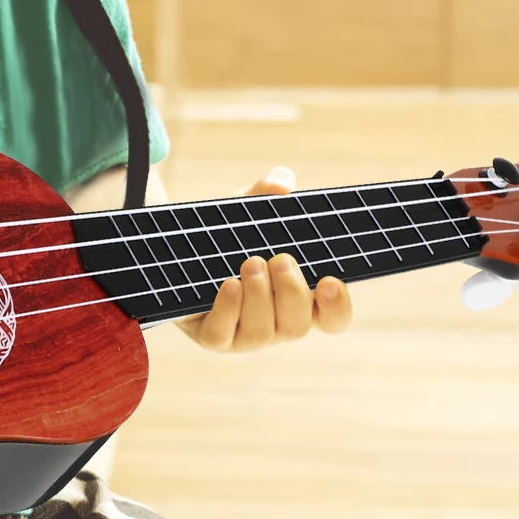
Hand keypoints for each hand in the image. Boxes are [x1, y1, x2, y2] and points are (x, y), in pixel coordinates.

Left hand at [176, 166, 352, 351]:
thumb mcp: (246, 211)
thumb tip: (281, 182)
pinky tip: (228, 283)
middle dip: (292, 292)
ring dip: (259, 297)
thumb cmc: (229, 235)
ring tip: (251, 262)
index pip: (332, 318)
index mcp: (299, 298)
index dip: (337, 306)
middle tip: (281, 259)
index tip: (329, 281)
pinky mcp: (213, 336)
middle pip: (298, 326)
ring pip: (262, 333)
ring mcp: (244, 334)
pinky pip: (222, 335)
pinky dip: (228, 309)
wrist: (182, 248)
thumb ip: (265, 194)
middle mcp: (276, 323)